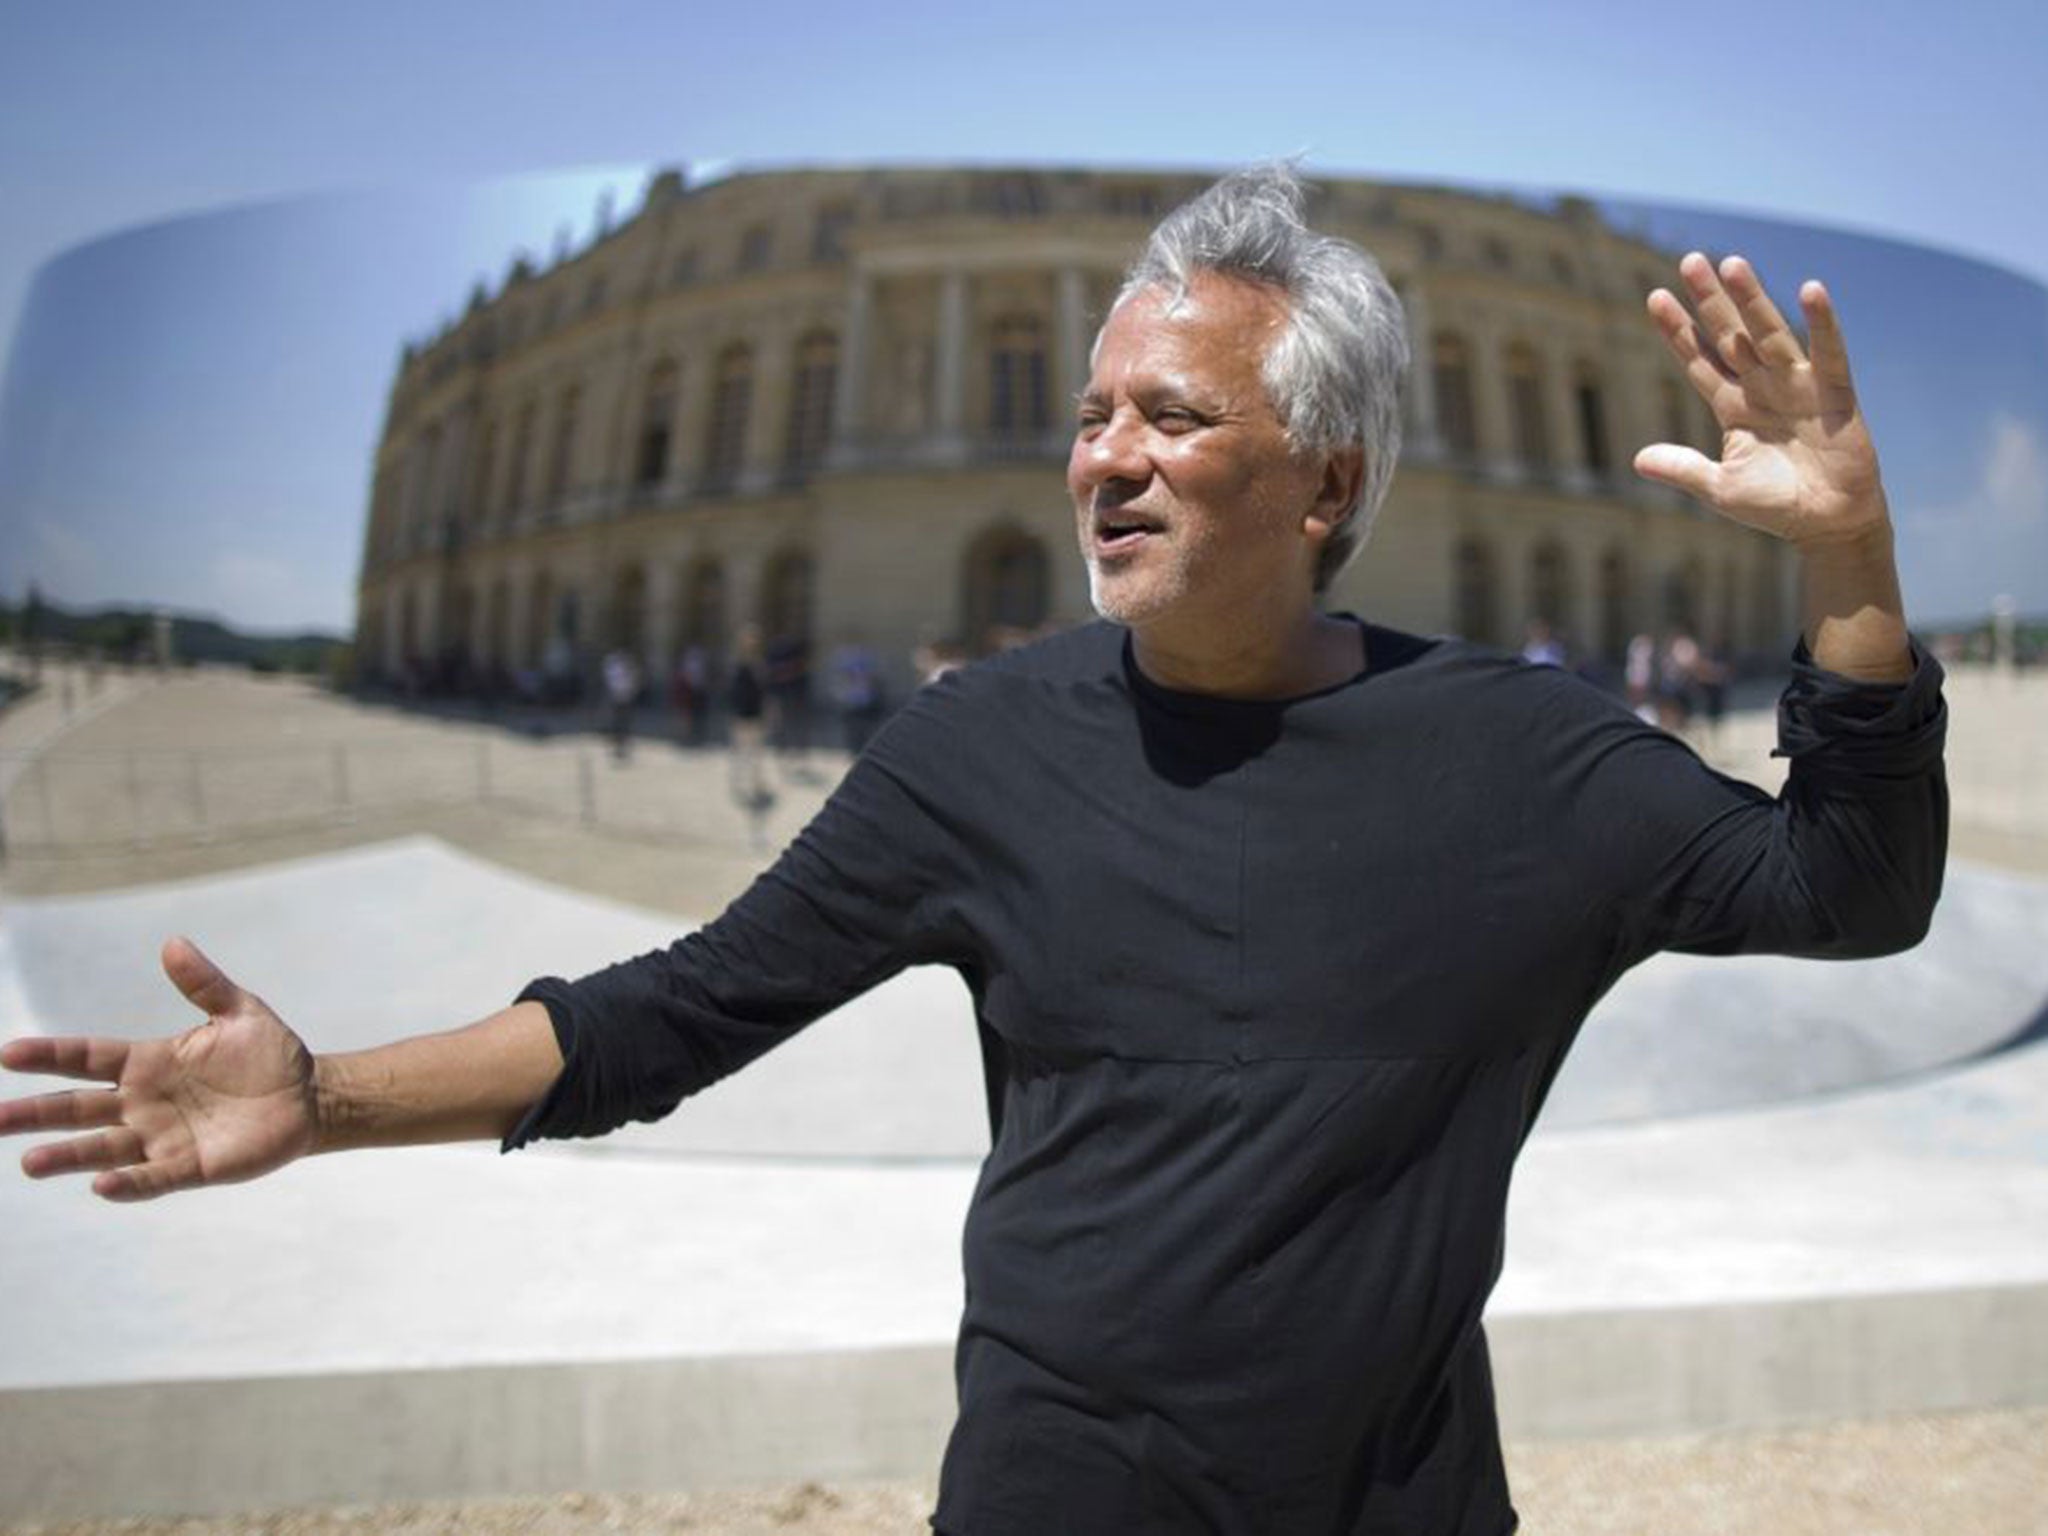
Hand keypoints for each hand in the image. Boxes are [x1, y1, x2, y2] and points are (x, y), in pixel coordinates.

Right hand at [0, 937, 317, 1200]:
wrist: (309, 1097)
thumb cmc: (269, 1054)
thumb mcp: (240, 1011)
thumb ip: (204, 983)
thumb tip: (172, 942)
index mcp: (148, 1063)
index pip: (88, 1058)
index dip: (49, 1056)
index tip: (7, 1054)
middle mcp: (144, 1103)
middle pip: (79, 1109)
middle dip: (36, 1114)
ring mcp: (164, 1138)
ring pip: (104, 1149)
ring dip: (68, 1156)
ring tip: (29, 1163)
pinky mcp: (191, 1167)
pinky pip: (153, 1179)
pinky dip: (128, 1183)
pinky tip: (101, 1185)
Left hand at [1635, 253, 1887, 548]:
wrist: (1828, 523)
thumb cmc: (1775, 504)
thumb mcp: (1721, 488)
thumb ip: (1683, 469)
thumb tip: (1638, 459)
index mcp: (1733, 406)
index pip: (1699, 360)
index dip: (1679, 331)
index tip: (1655, 297)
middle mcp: (1762, 387)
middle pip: (1731, 335)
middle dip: (1710, 300)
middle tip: (1690, 260)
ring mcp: (1797, 385)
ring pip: (1769, 334)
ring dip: (1752, 299)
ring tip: (1732, 263)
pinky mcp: (1834, 392)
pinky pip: (1828, 351)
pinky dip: (1822, 322)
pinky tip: (1810, 289)